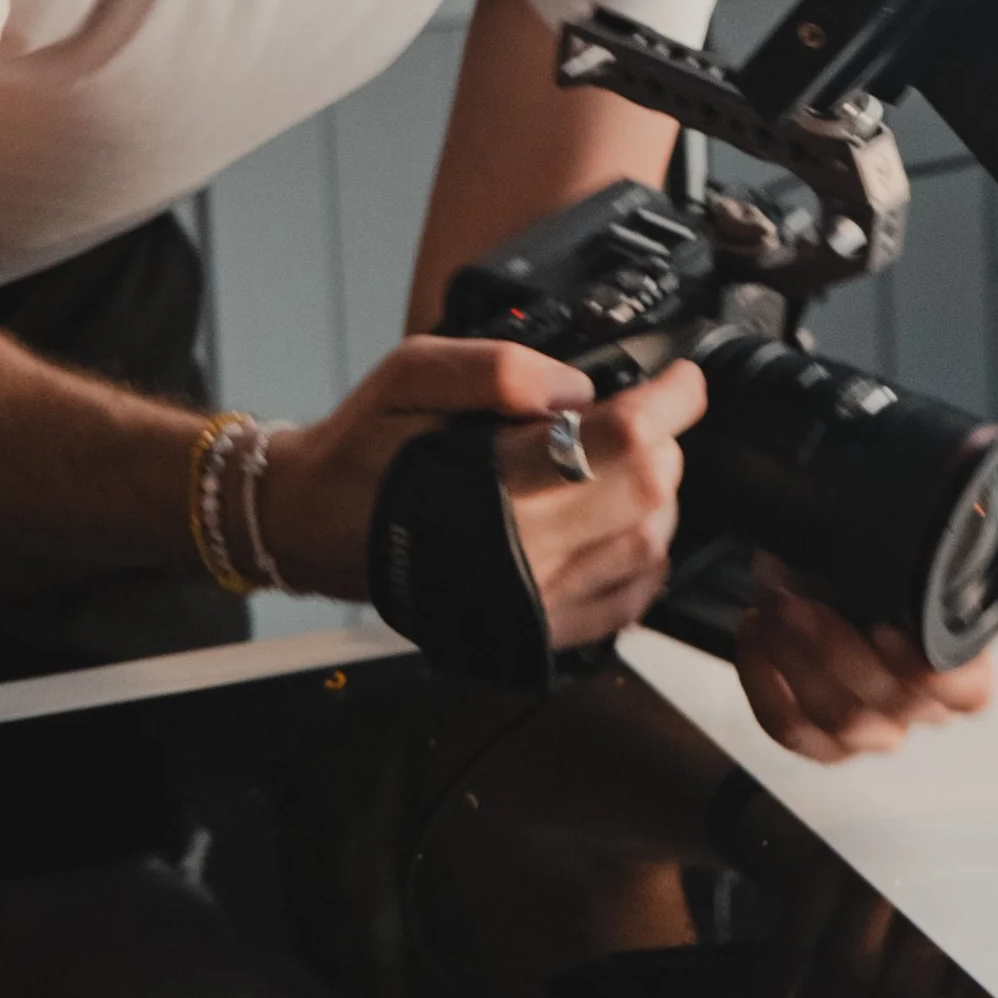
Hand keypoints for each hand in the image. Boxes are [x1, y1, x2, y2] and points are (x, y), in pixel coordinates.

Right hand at [261, 337, 703, 647]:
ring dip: (656, 499)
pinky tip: (621, 527)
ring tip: (620, 470)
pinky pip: (628, 602)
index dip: (670, 401)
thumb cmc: (363, 447)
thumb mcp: (411, 372)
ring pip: (649, 545)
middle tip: (637, 420)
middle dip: (662, 442)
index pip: (620, 439)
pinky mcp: (538, 630)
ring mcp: (534, 598)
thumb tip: (577, 386)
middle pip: (648, 491)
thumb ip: (498, 368)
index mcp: (492, 480)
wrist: (313, 526)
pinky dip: (646, 559)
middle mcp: (521, 547)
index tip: (684, 380)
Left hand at [735, 558, 995, 763]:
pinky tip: (755, 635)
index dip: (928, 669)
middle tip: (794, 599)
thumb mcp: (900, 553)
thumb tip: (879, 516)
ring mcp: (875, 732)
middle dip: (832, 646)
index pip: (966, 689)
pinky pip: (791, 729)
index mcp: (959, 665)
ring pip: (839, 717)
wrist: (839, 596)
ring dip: (794, 658)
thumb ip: (902, 549)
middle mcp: (922, 707)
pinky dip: (764, 682)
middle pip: (887, 699)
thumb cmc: (879, 575)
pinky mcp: (827, 745)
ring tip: (770, 607)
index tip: (885, 626)